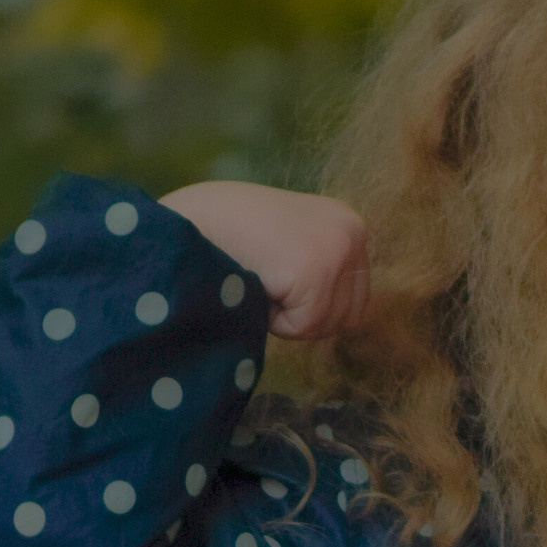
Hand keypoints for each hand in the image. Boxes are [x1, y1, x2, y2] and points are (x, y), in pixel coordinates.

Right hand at [160, 182, 372, 340]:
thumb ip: (320, 269)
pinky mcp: (316, 272)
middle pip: (349, 317)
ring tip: (262, 278)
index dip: (314, 307)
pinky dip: (276, 319)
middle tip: (268, 280)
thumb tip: (340, 321)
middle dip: (306, 314)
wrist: (190, 221)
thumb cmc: (229, 235)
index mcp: (347, 224)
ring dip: (290, 316)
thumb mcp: (290, 242)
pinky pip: (304, 326)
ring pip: (328, 324)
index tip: (279, 279)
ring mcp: (338, 250)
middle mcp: (351, 232)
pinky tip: (257, 284)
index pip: (356, 299)